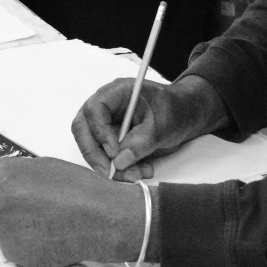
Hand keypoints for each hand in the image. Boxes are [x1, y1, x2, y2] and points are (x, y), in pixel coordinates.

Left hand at [0, 154, 145, 266]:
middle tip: (36, 198)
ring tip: (48, 215)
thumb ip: (12, 167)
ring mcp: (3, 231)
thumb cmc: (77, 188)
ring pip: (3, 222)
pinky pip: (14, 242)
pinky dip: (26, 239)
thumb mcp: (43, 165)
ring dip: (18, 220)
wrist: (100, 220)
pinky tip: (48, 232)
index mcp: (0, 178)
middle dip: (7, 198)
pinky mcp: (13, 253)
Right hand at [71, 74, 230, 180]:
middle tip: (109, 172)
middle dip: (95, 154)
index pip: (94, 110)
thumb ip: (141, 142)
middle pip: (83, 129)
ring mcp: (106, 124)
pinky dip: (121, 170)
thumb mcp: (162, 125)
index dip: (99, 132)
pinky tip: (142, 170)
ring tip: (139, 173)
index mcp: (116, 93)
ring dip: (111, 167)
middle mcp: (106, 107)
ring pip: (93, 148)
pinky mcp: (111, 141)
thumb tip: (119, 161)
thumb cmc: (174, 110)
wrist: (183, 116)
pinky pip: (106, 158)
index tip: (114, 152)